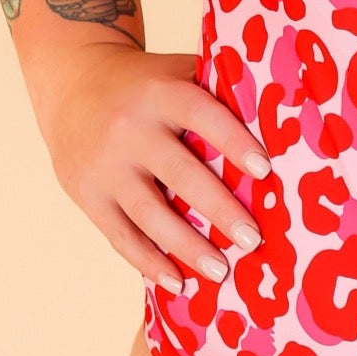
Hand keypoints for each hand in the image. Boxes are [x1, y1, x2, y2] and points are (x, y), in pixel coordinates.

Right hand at [31, 39, 267, 294]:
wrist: (72, 83)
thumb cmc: (147, 83)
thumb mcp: (177, 72)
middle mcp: (130, 128)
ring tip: (222, 272)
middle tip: (253, 239)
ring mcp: (105, 165)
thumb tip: (284, 118)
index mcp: (161, 92)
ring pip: (149, 214)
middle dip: (219, 209)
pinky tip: (177, 283)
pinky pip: (120, 235)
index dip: (234, 141)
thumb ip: (219, 90)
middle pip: (179, 174)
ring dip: (187, 247)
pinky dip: (149, 262)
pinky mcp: (87, 193)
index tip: (265, 171)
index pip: (202, 115)